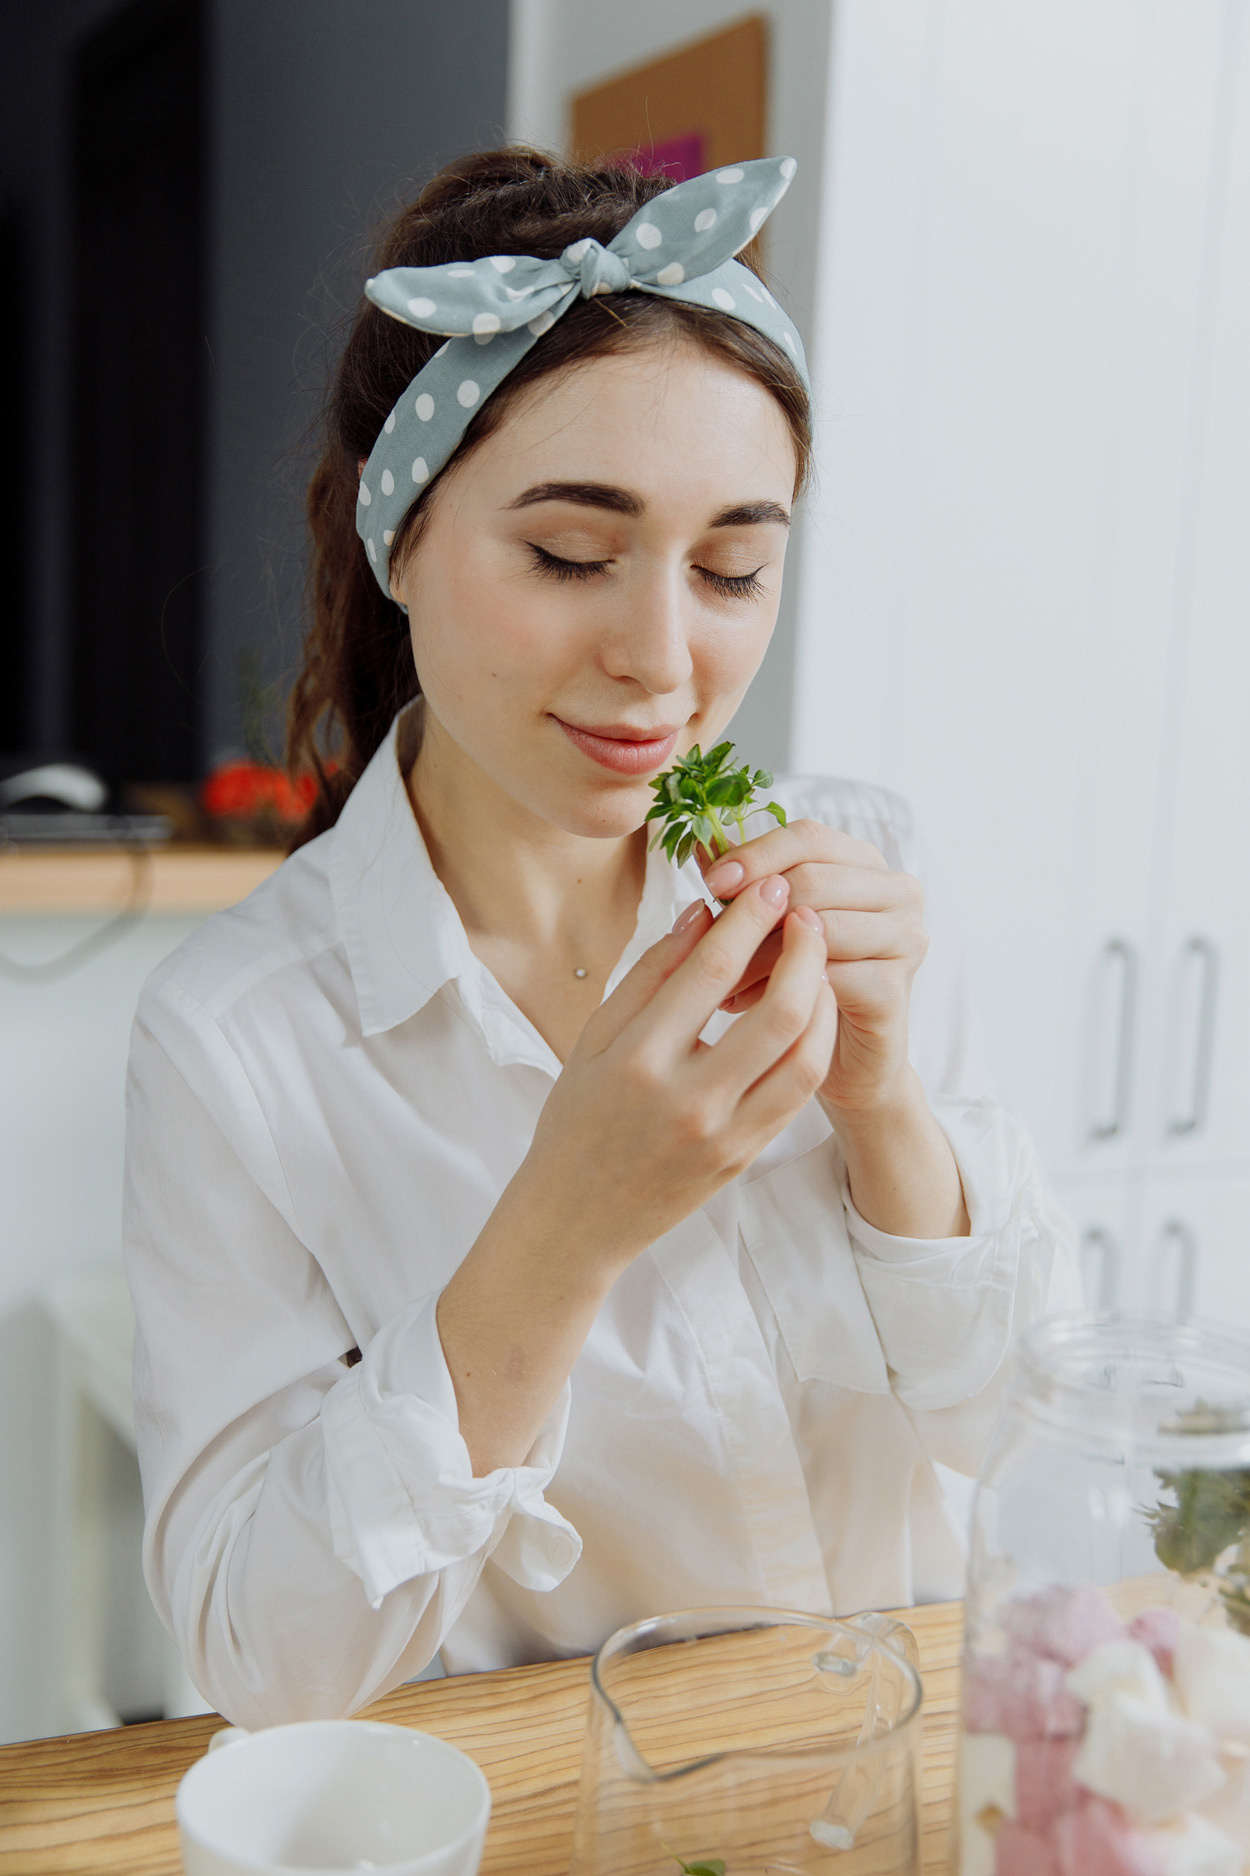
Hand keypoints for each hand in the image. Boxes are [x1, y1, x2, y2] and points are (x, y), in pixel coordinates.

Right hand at [510, 873, 836, 1274]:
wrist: (576, 1218)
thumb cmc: (578, 1117)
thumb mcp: (593, 1037)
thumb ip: (649, 973)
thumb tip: (703, 910)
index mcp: (636, 1060)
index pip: (710, 972)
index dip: (750, 920)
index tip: (770, 884)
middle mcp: (686, 1100)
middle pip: (778, 1012)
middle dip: (804, 951)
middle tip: (809, 912)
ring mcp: (723, 1134)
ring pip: (804, 1055)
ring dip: (822, 997)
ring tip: (817, 959)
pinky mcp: (745, 1156)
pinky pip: (799, 1092)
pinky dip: (815, 1042)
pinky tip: (811, 1010)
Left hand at [701, 819, 928, 1115]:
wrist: (840, 1063)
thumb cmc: (797, 985)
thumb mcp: (767, 928)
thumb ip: (744, 884)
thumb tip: (699, 844)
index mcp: (864, 863)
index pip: (807, 837)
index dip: (756, 855)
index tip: (711, 882)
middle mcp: (897, 892)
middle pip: (812, 878)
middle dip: (753, 908)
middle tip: (708, 941)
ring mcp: (905, 939)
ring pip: (818, 926)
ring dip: (759, 953)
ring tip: (719, 979)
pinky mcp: (895, 988)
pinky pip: (827, 976)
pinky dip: (778, 990)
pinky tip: (744, 1005)